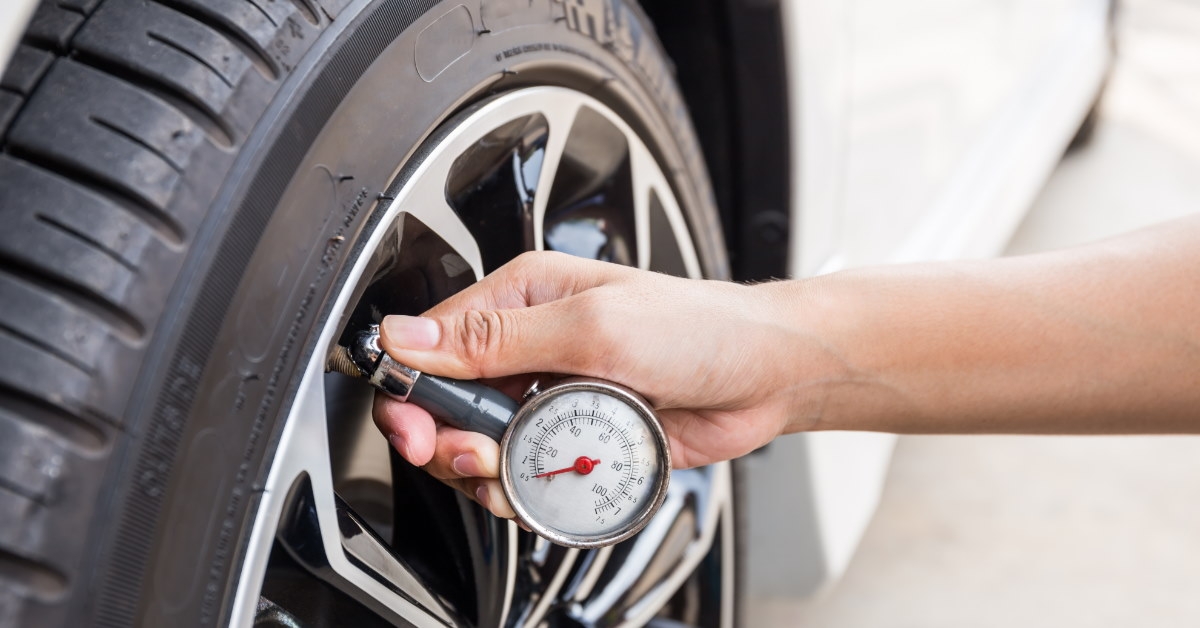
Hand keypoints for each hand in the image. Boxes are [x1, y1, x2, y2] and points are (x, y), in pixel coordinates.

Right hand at [372, 251, 818, 518]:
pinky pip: (525, 473)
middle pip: (447, 404)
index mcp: (521, 298)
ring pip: (482, 447)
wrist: (764, 375)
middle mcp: (528, 345)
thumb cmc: (698, 328)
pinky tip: (546, 486)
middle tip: (477, 457)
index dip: (410, 391)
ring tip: (517, 473)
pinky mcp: (573, 437)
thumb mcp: (593, 326)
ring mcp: (549, 395)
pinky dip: (526, 490)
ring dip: (489, 472)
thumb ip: (497, 338)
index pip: (430, 343)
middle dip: (450, 441)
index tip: (418, 429)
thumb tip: (410, 336)